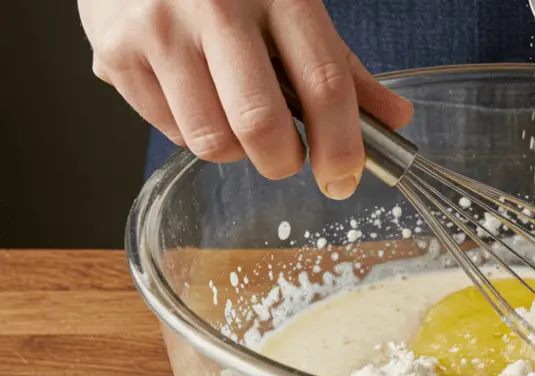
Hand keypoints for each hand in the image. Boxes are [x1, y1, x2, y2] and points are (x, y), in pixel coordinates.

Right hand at [79, 0, 413, 198]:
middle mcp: (217, 6)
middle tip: (288, 158)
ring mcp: (161, 30)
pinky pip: (171, 133)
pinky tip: (194, 96)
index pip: (324, 83)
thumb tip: (394, 120)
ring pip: (212, 140)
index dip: (342, 145)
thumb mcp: (293, 8)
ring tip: (234, 117)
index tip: (343, 177)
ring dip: (235, 150)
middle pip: (261, 124)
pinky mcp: (117, 55)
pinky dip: (192, 132)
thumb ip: (342, 67)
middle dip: (285, 162)